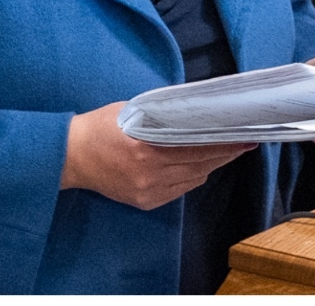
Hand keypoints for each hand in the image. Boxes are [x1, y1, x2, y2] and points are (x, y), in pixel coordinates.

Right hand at [61, 102, 255, 210]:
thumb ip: (164, 115)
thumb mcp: (132, 111)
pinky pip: (179, 190)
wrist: (70, 157)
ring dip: (210, 165)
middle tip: (244, 142)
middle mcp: (149, 173)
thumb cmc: (100, 127)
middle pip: (200, 165)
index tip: (243, 137)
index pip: (197, 147)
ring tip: (225, 152)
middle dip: (225, 154)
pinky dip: (192, 177)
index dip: (224, 143)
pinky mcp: (144, 202)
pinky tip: (199, 165)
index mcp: (146, 148)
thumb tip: (197, 112)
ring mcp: (147, 191)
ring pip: (193, 179)